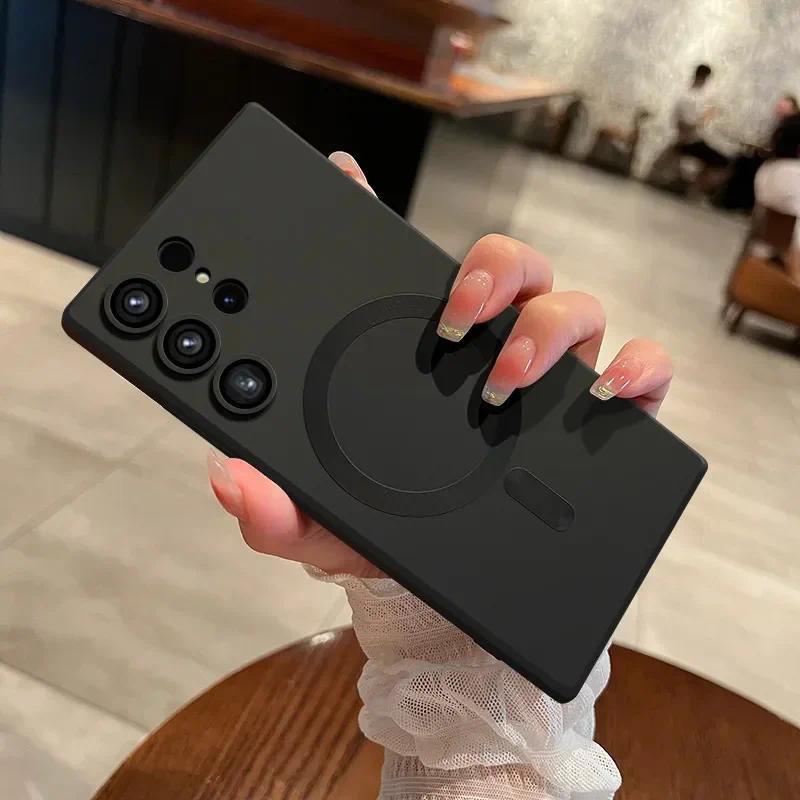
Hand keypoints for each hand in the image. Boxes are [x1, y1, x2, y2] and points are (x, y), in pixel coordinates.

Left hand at [207, 152, 672, 577]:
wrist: (446, 594)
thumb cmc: (383, 540)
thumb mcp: (321, 528)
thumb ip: (273, 510)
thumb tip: (232, 479)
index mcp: (415, 356)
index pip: (399, 271)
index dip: (372, 211)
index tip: (342, 175)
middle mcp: (486, 348)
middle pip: (505, 268)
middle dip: (487, 272)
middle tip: (453, 318)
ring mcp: (547, 375)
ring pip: (571, 305)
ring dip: (546, 329)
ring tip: (507, 379)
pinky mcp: (599, 416)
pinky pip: (639, 370)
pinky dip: (637, 371)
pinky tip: (610, 395)